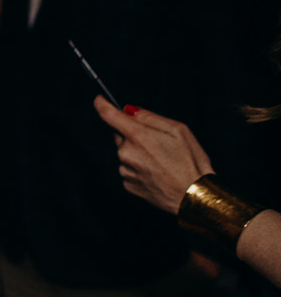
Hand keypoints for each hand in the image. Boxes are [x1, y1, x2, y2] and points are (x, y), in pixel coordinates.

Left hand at [94, 96, 215, 214]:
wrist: (195, 197)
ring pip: (125, 154)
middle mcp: (126, 153)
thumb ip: (150, 117)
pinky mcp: (128, 185)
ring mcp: (125, 170)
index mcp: (137, 136)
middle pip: (119, 135)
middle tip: (156, 142)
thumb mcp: (178, 130)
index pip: (108, 115)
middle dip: (132, 134)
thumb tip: (129, 110)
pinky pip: (129, 170)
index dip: (102, 104)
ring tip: (162, 161)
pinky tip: (157, 173)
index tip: (100, 99)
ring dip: (137, 153)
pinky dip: (139, 168)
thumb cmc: (191, 162)